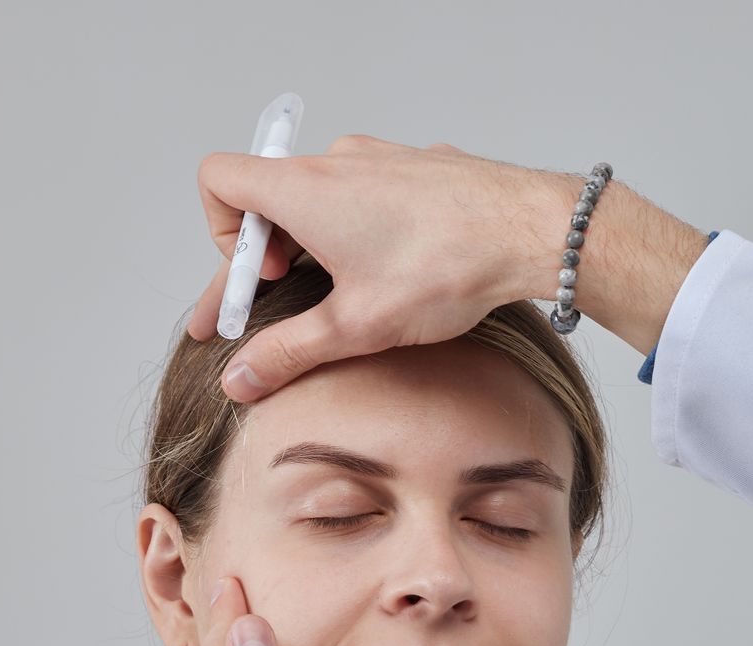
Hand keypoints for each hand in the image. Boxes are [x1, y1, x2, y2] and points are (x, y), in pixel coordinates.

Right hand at [187, 136, 711, 401]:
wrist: (533, 231)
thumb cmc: (446, 269)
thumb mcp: (356, 326)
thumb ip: (288, 353)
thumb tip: (237, 381)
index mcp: (303, 188)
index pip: (219, 181)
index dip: (221, 235)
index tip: (261, 283)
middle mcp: (336, 161)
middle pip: (271, 199)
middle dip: (266, 258)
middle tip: (272, 309)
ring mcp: (382, 158)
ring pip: (325, 198)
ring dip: (317, 243)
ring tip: (343, 291)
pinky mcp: (422, 168)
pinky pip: (372, 194)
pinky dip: (363, 230)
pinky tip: (396, 270)